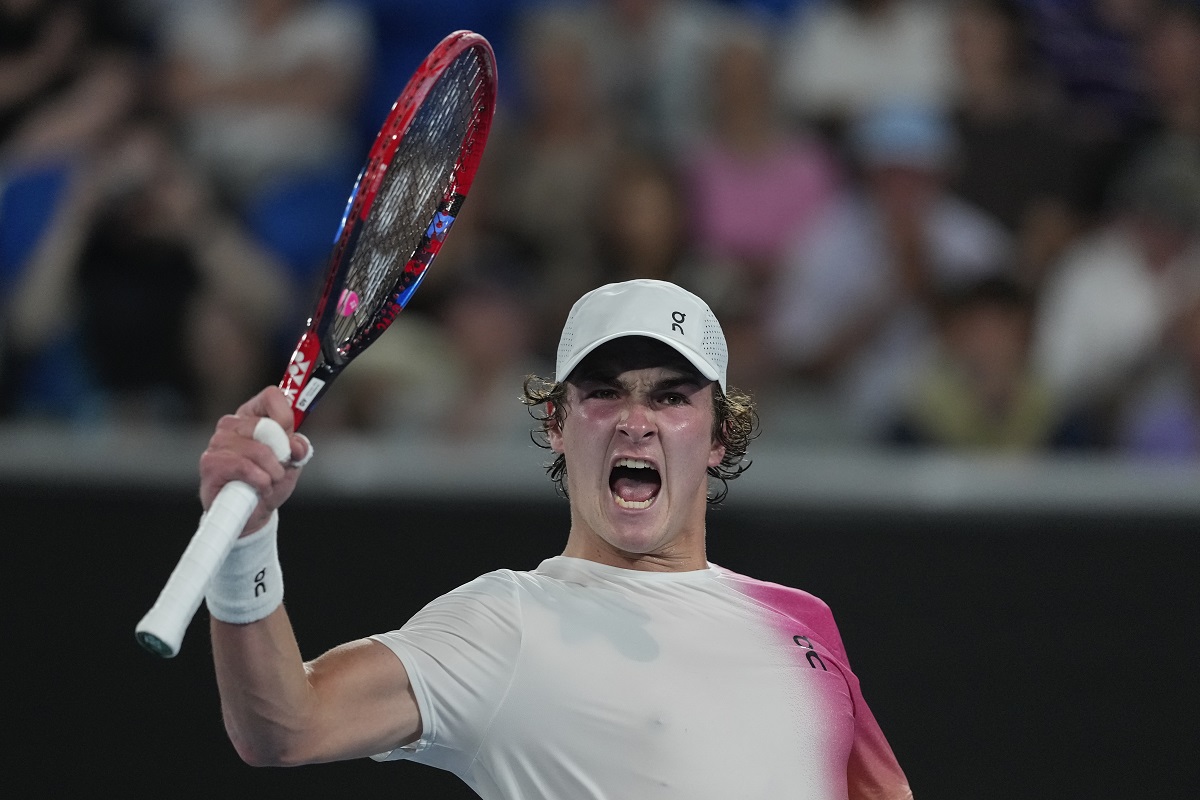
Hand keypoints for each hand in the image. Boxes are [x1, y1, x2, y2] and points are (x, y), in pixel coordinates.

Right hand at [199, 386, 311, 534]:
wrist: (249, 515)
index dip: (286, 418)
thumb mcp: (292, 464)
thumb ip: (298, 449)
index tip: (289, 440)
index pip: (272, 396)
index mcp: (252, 415)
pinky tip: (260, 489)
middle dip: (282, 454)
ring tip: (269, 483)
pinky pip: (244, 467)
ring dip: (273, 473)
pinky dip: (261, 482)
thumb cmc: (268, 483)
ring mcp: (218, 442)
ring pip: (259, 450)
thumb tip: (296, 444)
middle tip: (280, 470)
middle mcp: (231, 424)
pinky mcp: (210, 463)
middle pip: (267, 426)